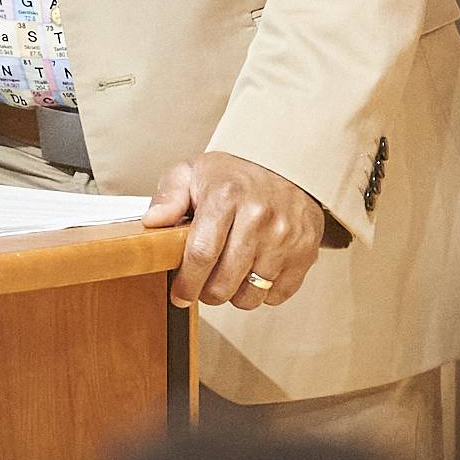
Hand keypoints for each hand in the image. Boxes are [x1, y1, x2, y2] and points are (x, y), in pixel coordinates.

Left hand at [144, 150, 324, 309]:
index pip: (201, 255)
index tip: (179, 294)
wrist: (286, 164)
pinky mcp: (305, 251)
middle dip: (207, 292)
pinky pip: (277, 295)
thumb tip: (153, 222)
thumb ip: (169, 197)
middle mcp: (258, 216)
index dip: (186, 283)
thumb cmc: (234, 175)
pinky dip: (263, 291)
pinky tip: (256, 270)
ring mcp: (285, 236)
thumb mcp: (193, 173)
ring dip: (235, 294)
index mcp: (226, 196)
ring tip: (231, 274)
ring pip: (250, 295)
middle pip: (224, 283)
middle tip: (204, 284)